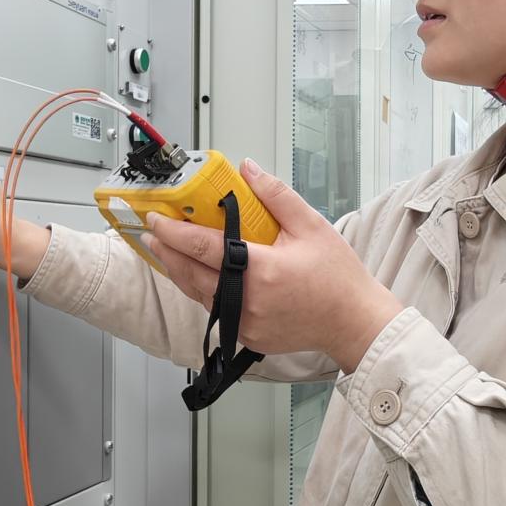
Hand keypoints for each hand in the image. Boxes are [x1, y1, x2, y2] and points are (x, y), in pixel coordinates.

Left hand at [140, 160, 402, 372]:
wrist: (353, 322)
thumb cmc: (337, 277)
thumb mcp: (311, 226)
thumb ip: (275, 195)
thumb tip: (248, 170)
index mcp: (260, 270)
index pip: (203, 246)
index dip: (174, 231)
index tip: (156, 218)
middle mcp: (247, 301)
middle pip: (190, 274)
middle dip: (166, 252)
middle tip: (151, 233)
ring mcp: (246, 323)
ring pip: (199, 295)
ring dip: (180, 272)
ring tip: (166, 251)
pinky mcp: (248, 336)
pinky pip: (216, 310)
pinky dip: (202, 291)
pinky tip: (197, 275)